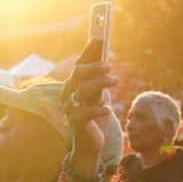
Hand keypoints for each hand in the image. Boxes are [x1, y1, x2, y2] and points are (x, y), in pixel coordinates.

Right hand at [59, 38, 117, 161]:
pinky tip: (108, 110)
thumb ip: (99, 80)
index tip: (99, 38)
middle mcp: (67, 94)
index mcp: (71, 86)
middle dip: (94, 67)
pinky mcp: (76, 122)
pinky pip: (88, 112)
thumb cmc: (96, 117)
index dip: (88, 51)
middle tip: (110, 67)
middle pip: (78, 74)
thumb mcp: (99, 96)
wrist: (90, 144)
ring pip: (83, 89)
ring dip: (101, 83)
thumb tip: (106, 61)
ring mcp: (70, 108)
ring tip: (115, 82)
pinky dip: (100, 109)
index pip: (79, 64)